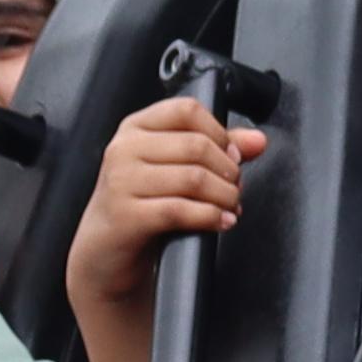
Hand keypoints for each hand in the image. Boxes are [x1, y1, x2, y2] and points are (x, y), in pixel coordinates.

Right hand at [76, 95, 274, 318]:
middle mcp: (124, 149)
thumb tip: (257, 141)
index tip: (232, 156)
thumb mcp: (173, 168)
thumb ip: (216, 148)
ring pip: (193, 179)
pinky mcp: (126, 215)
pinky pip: (180, 210)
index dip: (219, 132)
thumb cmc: (141, 204)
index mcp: (136, 127)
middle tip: (235, 188)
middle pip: (196, 145)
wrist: (104, 251)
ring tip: (230, 206)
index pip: (187, 110)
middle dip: (228, 170)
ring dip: (224, 196)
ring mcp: (121, 182)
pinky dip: (210, 217)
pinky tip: (220, 222)